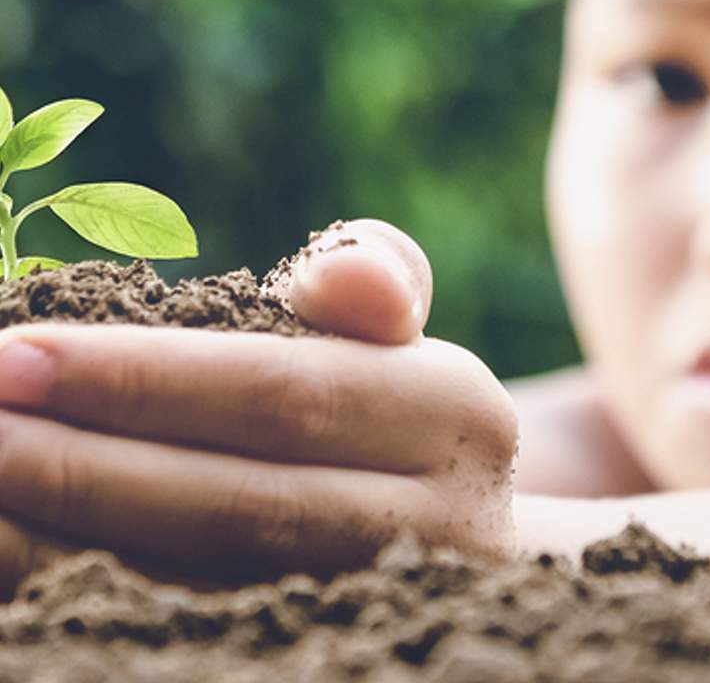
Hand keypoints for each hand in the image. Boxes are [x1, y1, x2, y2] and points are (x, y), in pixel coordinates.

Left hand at [0, 220, 518, 585]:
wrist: (460, 531)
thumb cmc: (394, 399)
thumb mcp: (394, 327)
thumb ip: (369, 272)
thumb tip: (336, 280)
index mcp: (456, 412)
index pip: (280, 391)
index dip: (142, 380)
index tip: (14, 355)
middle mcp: (443, 527)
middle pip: (235, 502)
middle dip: (81, 467)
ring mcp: (387, 612)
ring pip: (207, 591)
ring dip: (67, 548)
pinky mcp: (328, 661)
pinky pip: (199, 636)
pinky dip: (100, 601)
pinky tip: (26, 560)